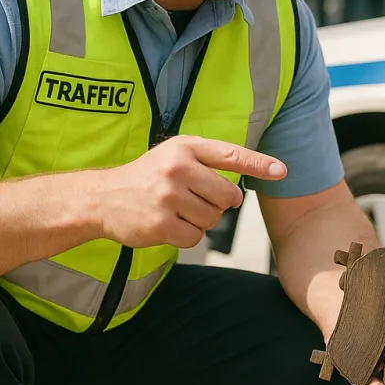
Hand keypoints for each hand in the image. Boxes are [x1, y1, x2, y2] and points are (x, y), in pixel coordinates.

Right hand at [98, 135, 286, 249]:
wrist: (102, 198)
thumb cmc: (146, 177)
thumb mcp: (173, 156)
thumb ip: (206, 164)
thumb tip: (238, 193)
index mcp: (184, 147)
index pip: (230, 155)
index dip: (258, 164)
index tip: (281, 171)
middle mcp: (177, 168)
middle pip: (226, 195)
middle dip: (217, 203)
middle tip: (193, 199)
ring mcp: (167, 196)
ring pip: (212, 219)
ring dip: (200, 220)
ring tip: (176, 210)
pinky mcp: (160, 224)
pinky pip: (195, 237)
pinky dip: (186, 235)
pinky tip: (167, 224)